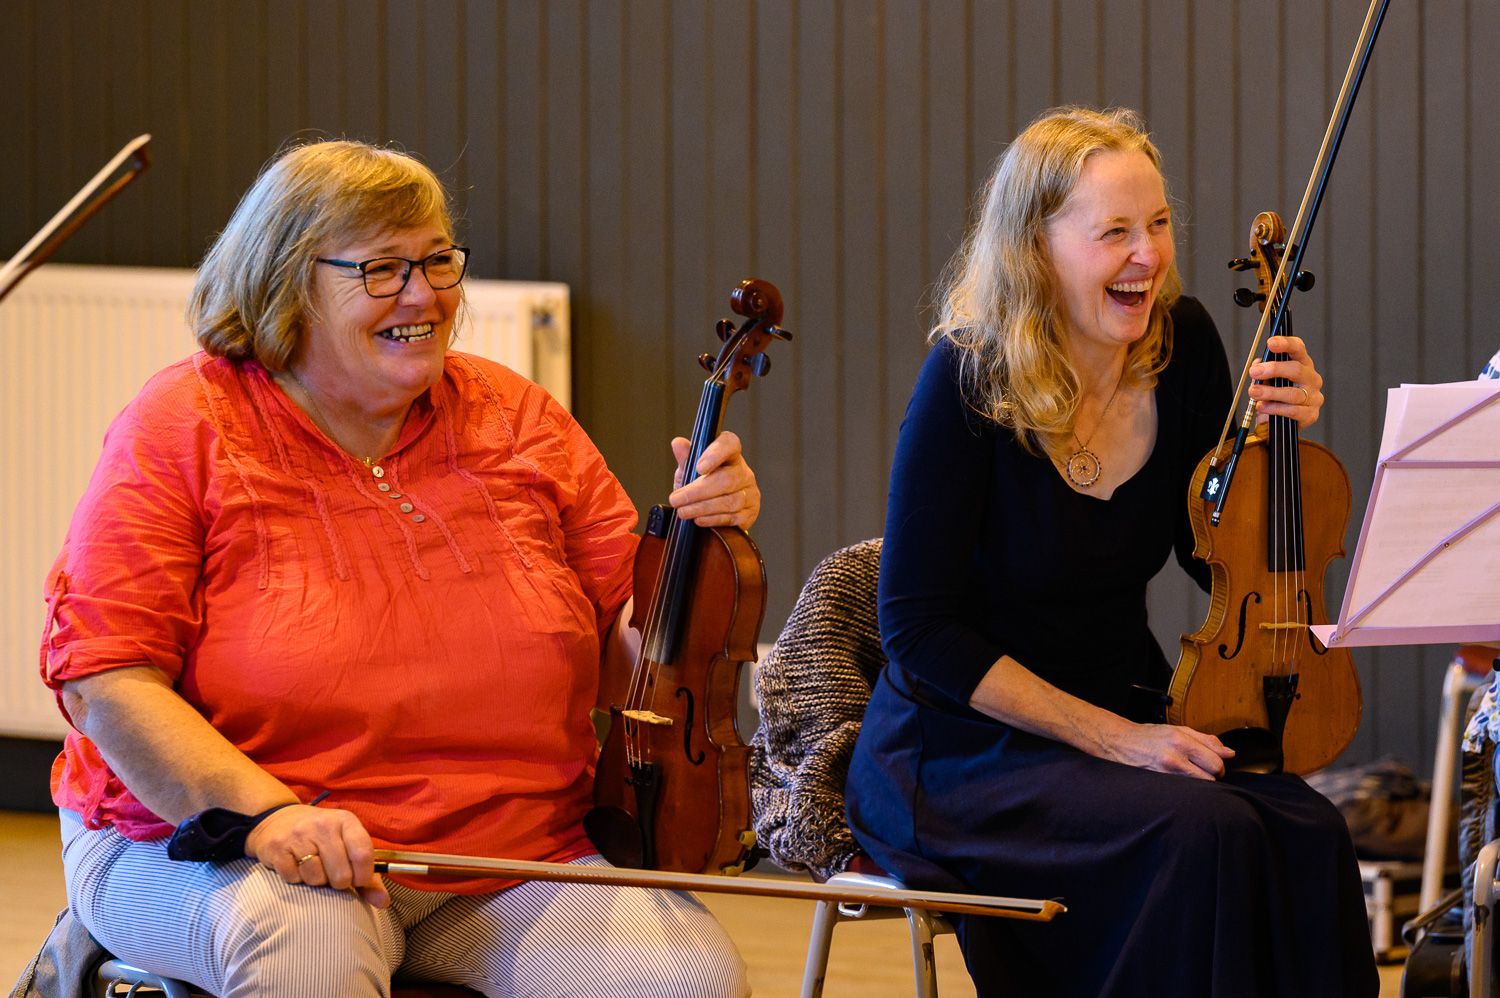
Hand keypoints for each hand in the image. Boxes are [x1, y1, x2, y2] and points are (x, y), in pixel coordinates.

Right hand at [245, 803, 389, 907]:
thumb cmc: (321, 837)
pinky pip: (293, 878)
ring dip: (316, 881)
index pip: (363, 855)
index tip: (358, 881)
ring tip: (314, 869)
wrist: (277, 820)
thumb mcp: (347, 844)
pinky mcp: (278, 848)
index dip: (363, 876)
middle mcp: (323, 825)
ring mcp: (299, 835)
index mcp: (346, 821)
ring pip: (316, 879)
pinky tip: (297, 867)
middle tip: (332, 874)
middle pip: (341, 874)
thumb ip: (368, 875)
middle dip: (338, 883)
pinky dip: (296, 879)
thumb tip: (383, 902)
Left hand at [667, 431, 759, 528]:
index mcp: (731, 455)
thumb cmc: (703, 486)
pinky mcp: (750, 513)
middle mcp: (744, 472)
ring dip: (702, 508)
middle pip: (727, 479)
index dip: (715, 454)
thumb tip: (678, 443)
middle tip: (677, 499)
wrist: (714, 513)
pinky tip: (698, 520)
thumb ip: (686, 458)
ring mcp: (750, 493)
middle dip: (698, 491)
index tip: (699, 467)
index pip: (730, 444)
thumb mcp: (691, 471)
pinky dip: (712, 519)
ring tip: (683, 512)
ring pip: (729, 501)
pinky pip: (732, 517)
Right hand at [1102, 722, 1234, 779]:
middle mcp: (1174, 758)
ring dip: (1199, 782)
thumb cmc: (1149, 736)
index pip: (1215, 761)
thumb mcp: (1178, 730)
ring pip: (1199, 787)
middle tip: (1202, 770)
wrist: (1120, 743)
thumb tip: (1229, 752)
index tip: (1213, 765)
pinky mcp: (1160, 784)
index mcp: (1181, 740)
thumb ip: (1206, 740)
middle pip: (1210, 777)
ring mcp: (1166, 773)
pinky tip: (1180, 781)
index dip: (1219, 765)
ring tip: (1190, 775)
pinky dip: (1187, 788)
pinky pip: (1184, 791)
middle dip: (1211, 775)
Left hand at [1248, 335, 1324, 427]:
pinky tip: (1262, 407)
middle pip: (1296, 369)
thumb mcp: (1265, 380)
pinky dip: (1275, 409)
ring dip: (1270, 392)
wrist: (1278, 422)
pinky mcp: (1311, 414)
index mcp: (1302, 364)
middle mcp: (1311, 378)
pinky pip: (1293, 411)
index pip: (1298, 349)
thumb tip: (1257, 365)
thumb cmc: (1273, 396)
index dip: (1285, 344)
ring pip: (1293, 393)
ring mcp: (1314, 397)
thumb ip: (1262, 371)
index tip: (1270, 343)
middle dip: (1273, 369)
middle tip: (1254, 372)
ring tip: (1254, 392)